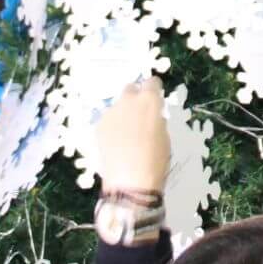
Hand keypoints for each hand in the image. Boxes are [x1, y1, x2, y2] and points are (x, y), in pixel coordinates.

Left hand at [93, 78, 168, 194]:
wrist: (130, 181)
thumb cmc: (155, 160)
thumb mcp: (164, 136)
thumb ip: (156, 119)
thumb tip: (152, 115)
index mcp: (149, 100)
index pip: (152, 82)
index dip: (154, 90)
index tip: (155, 98)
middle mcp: (128, 101)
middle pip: (131, 88)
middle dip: (135, 97)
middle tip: (140, 115)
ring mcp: (111, 112)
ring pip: (118, 105)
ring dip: (123, 113)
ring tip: (126, 133)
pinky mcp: (99, 125)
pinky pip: (108, 119)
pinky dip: (112, 126)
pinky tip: (116, 142)